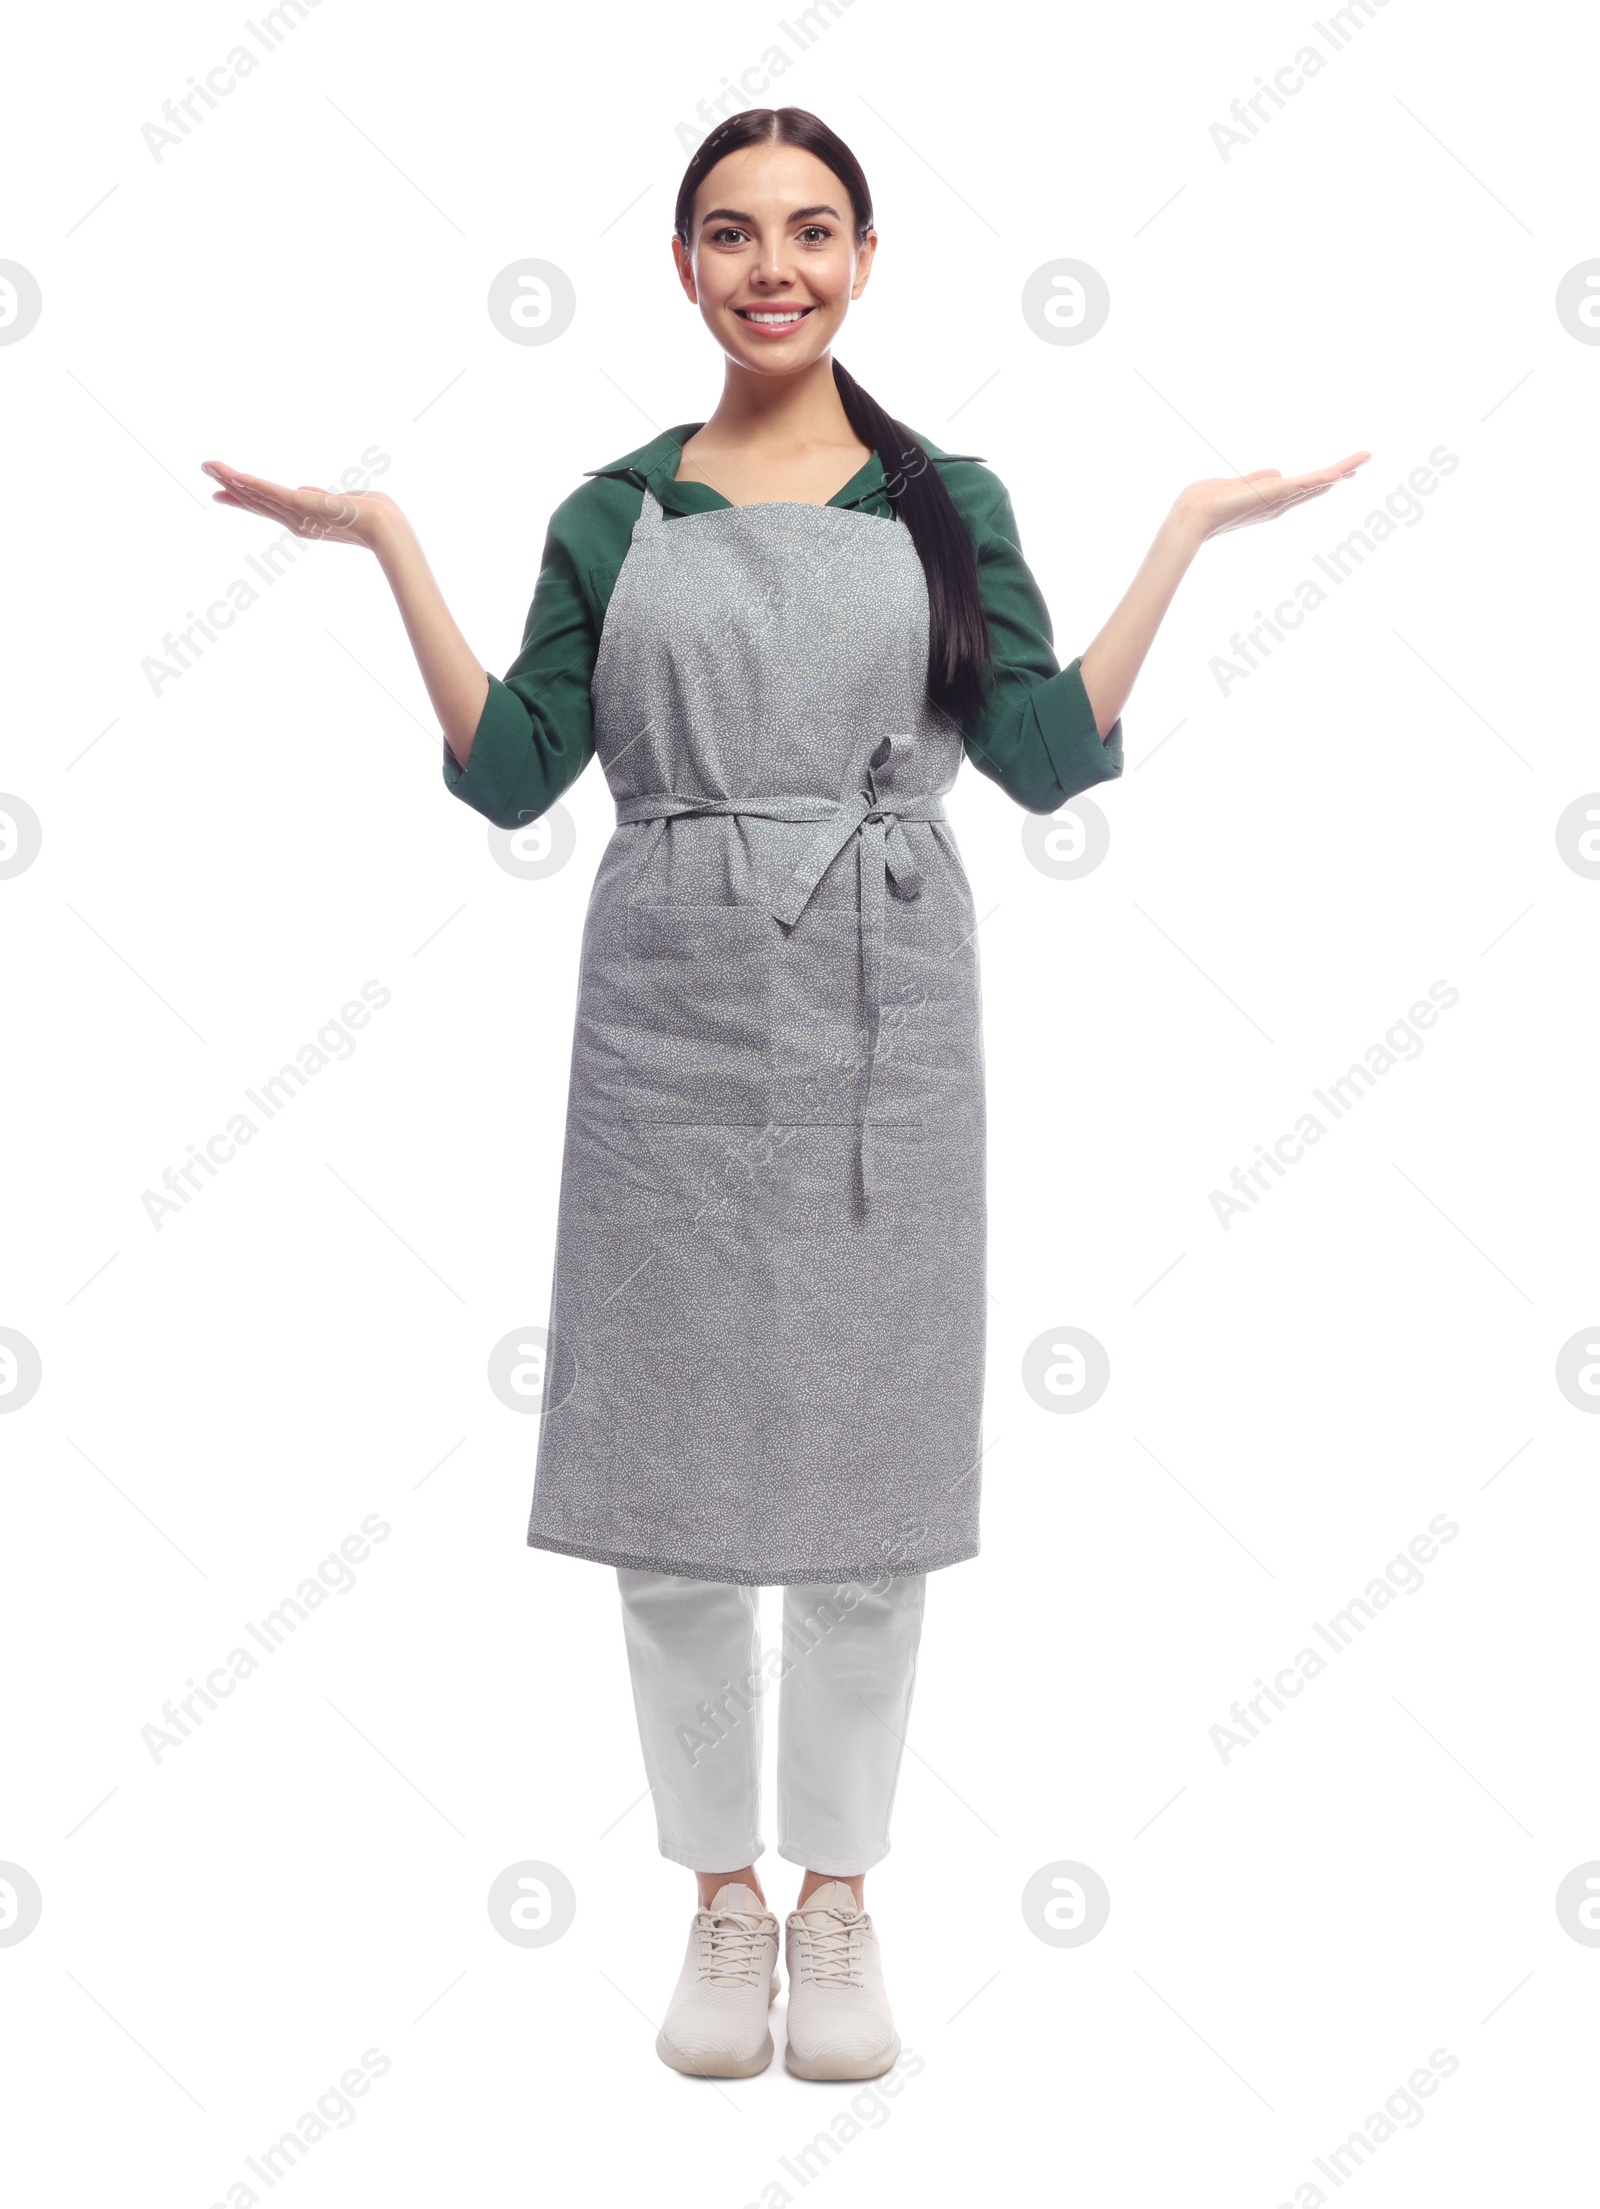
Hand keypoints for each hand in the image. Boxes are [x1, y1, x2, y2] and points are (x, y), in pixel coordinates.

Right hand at [200, 459, 402, 550]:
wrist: (387, 528)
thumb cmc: (374, 515)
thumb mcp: (341, 502)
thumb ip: (320, 497)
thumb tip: (306, 491)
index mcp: (304, 520)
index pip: (267, 505)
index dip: (244, 497)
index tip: (221, 492)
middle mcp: (296, 521)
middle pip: (255, 500)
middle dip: (229, 485)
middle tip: (205, 470)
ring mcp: (298, 515)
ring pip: (258, 494)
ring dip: (232, 479)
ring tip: (209, 466)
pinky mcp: (304, 506)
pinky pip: (273, 493)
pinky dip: (253, 485)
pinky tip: (236, 476)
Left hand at [1174, 451, 1371, 543]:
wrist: (1192, 515)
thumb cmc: (1206, 502)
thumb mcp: (1237, 485)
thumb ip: (1257, 479)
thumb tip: (1277, 473)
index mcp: (1271, 500)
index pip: (1304, 487)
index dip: (1325, 478)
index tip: (1345, 471)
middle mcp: (1279, 504)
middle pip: (1318, 486)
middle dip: (1342, 472)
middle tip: (1366, 460)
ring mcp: (1277, 500)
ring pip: (1316, 483)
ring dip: (1341, 470)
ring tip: (1364, 458)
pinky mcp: (1271, 495)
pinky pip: (1301, 486)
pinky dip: (1320, 480)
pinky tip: (1339, 475)